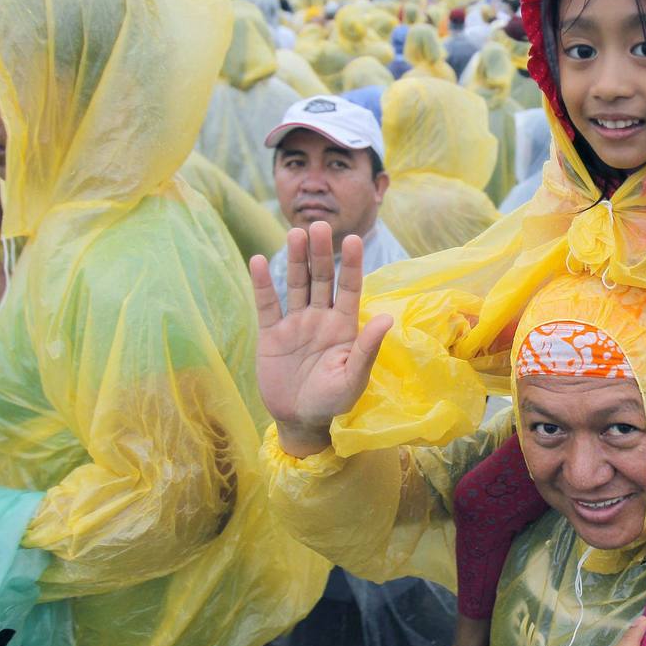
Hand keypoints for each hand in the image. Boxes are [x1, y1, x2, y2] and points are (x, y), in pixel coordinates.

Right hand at [249, 222, 392, 456]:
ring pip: (295, 284)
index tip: (353, 239)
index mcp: (344, 326)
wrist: (299, 420)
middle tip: (319, 225)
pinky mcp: (271, 333)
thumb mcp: (353, 378)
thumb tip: (388, 318)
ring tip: (295, 233)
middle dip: (321, 253)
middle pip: (321, 279)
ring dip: (295, 259)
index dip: (351, 264)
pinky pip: (267, 304)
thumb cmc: (333, 401)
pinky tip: (257, 260)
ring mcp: (295, 323)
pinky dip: (262, 283)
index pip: (350, 288)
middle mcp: (321, 317)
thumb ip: (367, 348)